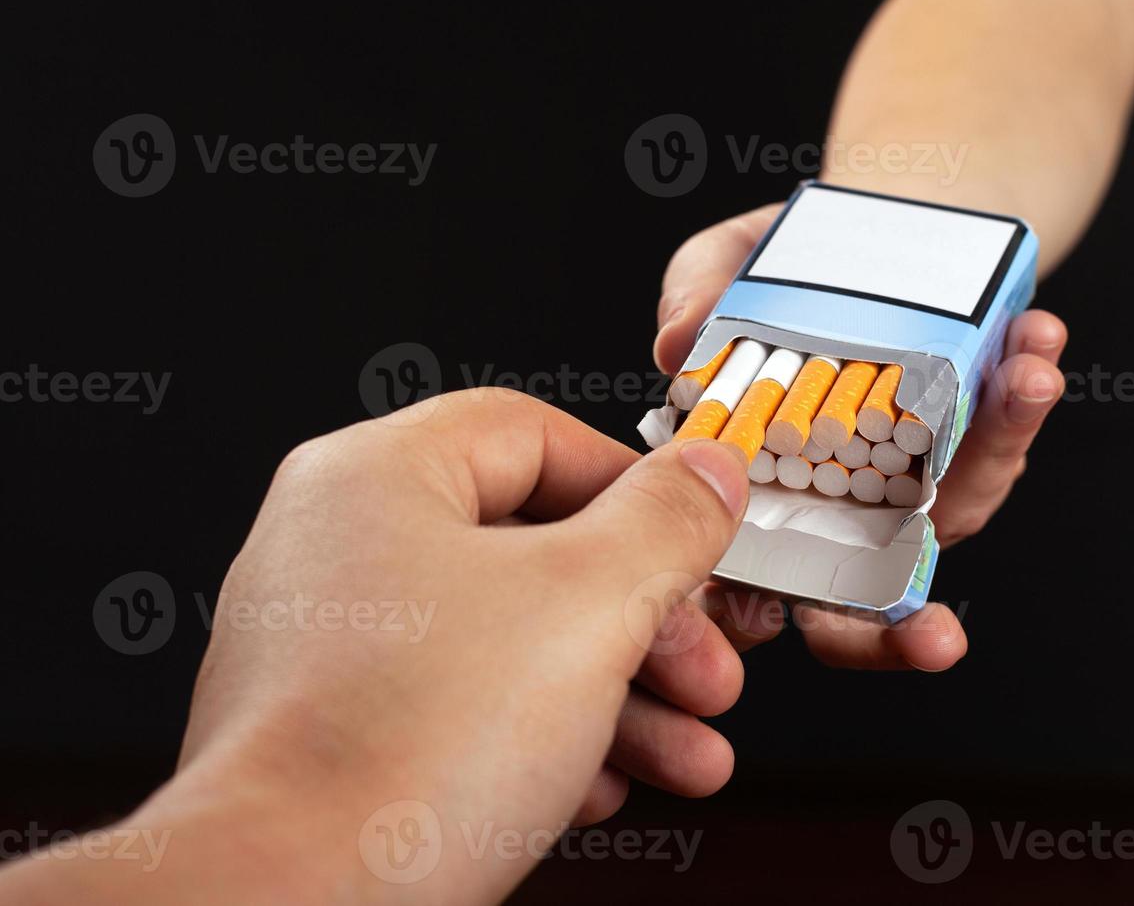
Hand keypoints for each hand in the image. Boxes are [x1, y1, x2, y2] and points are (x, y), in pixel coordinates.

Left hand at [5, 390, 751, 904]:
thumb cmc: (398, 757)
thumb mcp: (588, 605)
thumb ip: (667, 521)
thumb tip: (708, 471)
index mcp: (379, 477)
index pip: (537, 437)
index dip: (637, 490)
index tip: (695, 538)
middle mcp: (343, 549)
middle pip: (537, 551)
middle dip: (649, 625)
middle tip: (705, 671)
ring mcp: (334, 647)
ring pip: (513, 642)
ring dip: (621, 697)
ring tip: (686, 752)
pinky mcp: (339, 736)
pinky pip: (467, 710)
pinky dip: (548, 741)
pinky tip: (603, 786)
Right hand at [654, 204, 1067, 672]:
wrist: (870, 212)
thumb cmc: (778, 262)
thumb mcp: (724, 262)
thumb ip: (695, 295)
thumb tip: (676, 344)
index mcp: (756, 494)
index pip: (744, 588)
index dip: (748, 622)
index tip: (767, 621)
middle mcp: (841, 506)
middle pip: (863, 600)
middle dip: (904, 633)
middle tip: (933, 637)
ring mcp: (914, 478)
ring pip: (959, 497)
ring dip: (998, 446)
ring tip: (1023, 376)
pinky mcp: (978, 436)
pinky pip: (1005, 430)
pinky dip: (1025, 390)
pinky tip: (1034, 339)